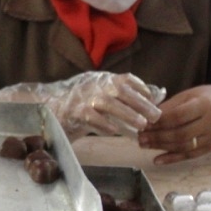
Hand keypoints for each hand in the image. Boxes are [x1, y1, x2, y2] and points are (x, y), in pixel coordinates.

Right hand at [0, 72, 164, 140]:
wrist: (51, 108)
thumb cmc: (82, 103)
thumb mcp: (103, 93)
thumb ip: (126, 94)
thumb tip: (159, 94)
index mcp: (103, 79)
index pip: (126, 79)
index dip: (142, 88)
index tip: (153, 99)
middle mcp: (94, 85)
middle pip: (120, 90)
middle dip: (140, 103)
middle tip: (155, 116)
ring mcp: (84, 98)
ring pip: (109, 104)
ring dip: (127, 114)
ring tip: (141, 125)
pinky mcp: (75, 113)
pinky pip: (93, 119)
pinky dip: (105, 125)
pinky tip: (114, 131)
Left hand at [138, 85, 210, 164]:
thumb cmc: (210, 98)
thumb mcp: (191, 94)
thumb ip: (171, 105)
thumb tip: (148, 115)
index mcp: (205, 105)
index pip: (178, 116)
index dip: (159, 121)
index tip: (143, 122)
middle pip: (180, 133)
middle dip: (157, 136)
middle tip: (140, 136)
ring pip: (184, 146)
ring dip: (161, 147)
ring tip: (144, 144)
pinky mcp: (210, 148)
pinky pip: (189, 155)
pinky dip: (172, 159)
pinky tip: (157, 160)